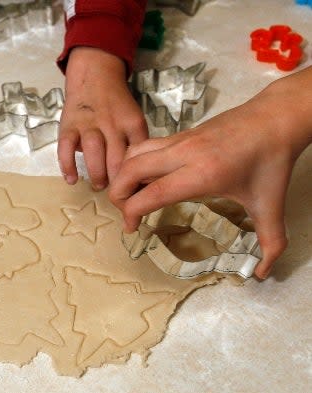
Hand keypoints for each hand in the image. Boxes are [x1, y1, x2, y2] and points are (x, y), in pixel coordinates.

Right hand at [58, 47, 146, 189]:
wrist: (95, 76)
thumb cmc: (116, 104)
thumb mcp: (134, 118)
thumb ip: (136, 143)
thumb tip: (141, 175)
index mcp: (131, 123)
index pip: (139, 154)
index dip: (139, 175)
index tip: (138, 191)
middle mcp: (110, 124)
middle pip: (116, 157)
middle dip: (118, 181)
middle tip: (118, 195)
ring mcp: (88, 125)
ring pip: (94, 152)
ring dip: (97, 173)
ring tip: (100, 186)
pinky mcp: (69, 126)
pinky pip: (66, 148)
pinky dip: (67, 165)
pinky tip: (72, 179)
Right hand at [108, 69, 311, 278]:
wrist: (276, 118)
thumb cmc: (272, 160)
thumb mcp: (271, 204)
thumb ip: (270, 241)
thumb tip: (264, 273)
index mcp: (202, 173)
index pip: (151, 193)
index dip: (131, 212)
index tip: (131, 228)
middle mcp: (183, 154)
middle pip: (130, 170)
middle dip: (118, 195)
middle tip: (126, 213)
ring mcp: (179, 140)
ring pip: (133, 153)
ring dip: (123, 175)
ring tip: (131, 195)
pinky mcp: (180, 134)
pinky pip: (145, 147)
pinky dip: (135, 163)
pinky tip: (146, 178)